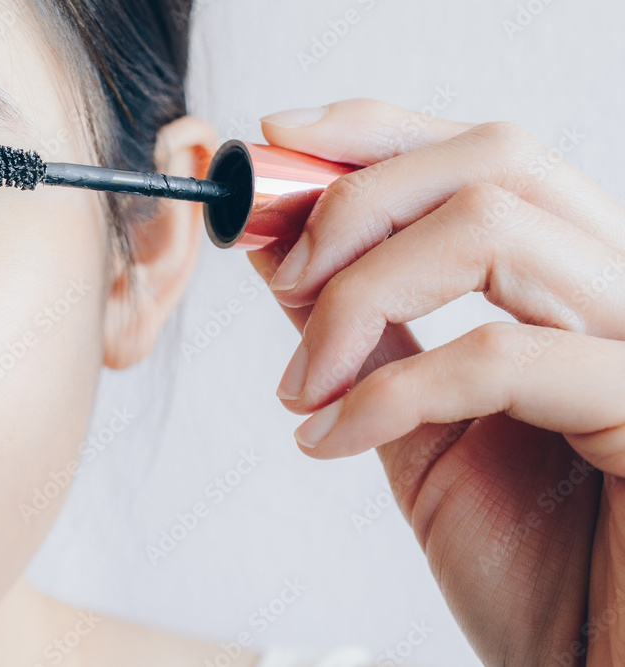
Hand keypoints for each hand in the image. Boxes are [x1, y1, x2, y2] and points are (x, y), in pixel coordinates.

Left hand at [248, 99, 624, 665]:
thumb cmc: (529, 564)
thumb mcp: (417, 426)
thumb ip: (367, 332)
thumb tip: (284, 247)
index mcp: (574, 287)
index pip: (486, 155)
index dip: (375, 130)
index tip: (276, 142)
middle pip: (498, 159)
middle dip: (357, 198)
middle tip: (280, 266)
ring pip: (495, 230)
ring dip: (359, 295)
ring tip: (303, 382)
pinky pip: (502, 357)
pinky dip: (389, 391)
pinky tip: (332, 439)